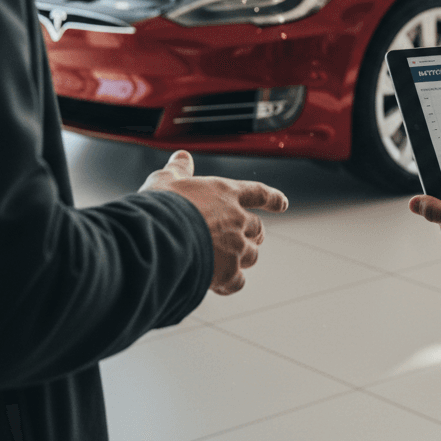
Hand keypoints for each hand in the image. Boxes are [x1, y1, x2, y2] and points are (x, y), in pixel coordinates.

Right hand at [140, 151, 288, 294]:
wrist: (157, 237)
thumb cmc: (161, 206)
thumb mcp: (167, 179)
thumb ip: (179, 169)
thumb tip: (182, 156)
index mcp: (227, 193)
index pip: (259, 194)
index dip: (272, 199)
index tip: (283, 204)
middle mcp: (237, 219)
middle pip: (257, 229)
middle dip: (254, 234)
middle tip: (248, 238)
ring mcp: (235, 246)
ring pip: (251, 255)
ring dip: (243, 258)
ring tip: (227, 261)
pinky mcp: (227, 272)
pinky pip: (237, 281)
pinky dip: (230, 282)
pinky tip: (218, 283)